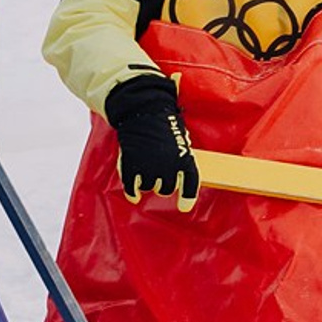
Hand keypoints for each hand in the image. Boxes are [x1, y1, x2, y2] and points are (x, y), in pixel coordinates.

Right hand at [104, 73, 199, 204]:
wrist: (143, 113)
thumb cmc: (165, 125)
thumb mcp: (181, 141)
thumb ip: (181, 159)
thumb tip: (179, 178)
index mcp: (185, 159)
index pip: (190, 185)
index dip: (187, 198)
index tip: (184, 208)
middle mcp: (168, 167)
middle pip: (166, 189)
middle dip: (164, 185)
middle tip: (160, 176)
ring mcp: (149, 167)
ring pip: (150, 187)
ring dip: (148, 184)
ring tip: (146, 171)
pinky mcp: (131, 167)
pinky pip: (132, 187)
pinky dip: (132, 193)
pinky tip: (134, 196)